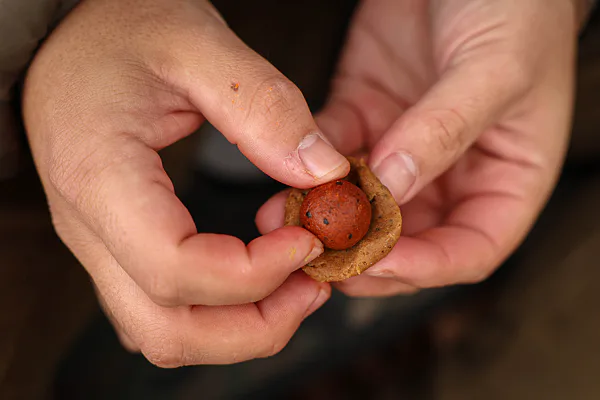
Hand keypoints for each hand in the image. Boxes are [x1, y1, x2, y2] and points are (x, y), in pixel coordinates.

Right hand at [22, 0, 348, 365]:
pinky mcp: (118, 245)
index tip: (311, 238)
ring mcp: (100, 245)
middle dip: (256, 325)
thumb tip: (326, 172)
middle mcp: (89, 228)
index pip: (174, 268)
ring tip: (299, 285)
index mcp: (99, 176)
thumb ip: (264, 106)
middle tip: (316, 284)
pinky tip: (261, 278)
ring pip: (166, 334)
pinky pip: (163, 311)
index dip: (254, 271)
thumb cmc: (120, 28)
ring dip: (241, 329)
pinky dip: (220, 315)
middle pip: (168, 330)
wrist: (68, 38)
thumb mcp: (196, 45)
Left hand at [259, 0, 580, 295]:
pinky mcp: (365, 113)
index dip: (424, 266)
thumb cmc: (515, 7)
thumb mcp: (495, 69)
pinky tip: (285, 178)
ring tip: (288, 220)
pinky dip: (309, 170)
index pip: (470, 249)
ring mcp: (404, 145)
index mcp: (506, 176)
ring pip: (363, 202)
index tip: (376, 260)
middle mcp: (453, 171)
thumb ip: (445, 130)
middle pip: (409, 238)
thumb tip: (393, 185)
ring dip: (326, 216)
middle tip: (322, 253)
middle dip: (364, 251)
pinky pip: (334, 153)